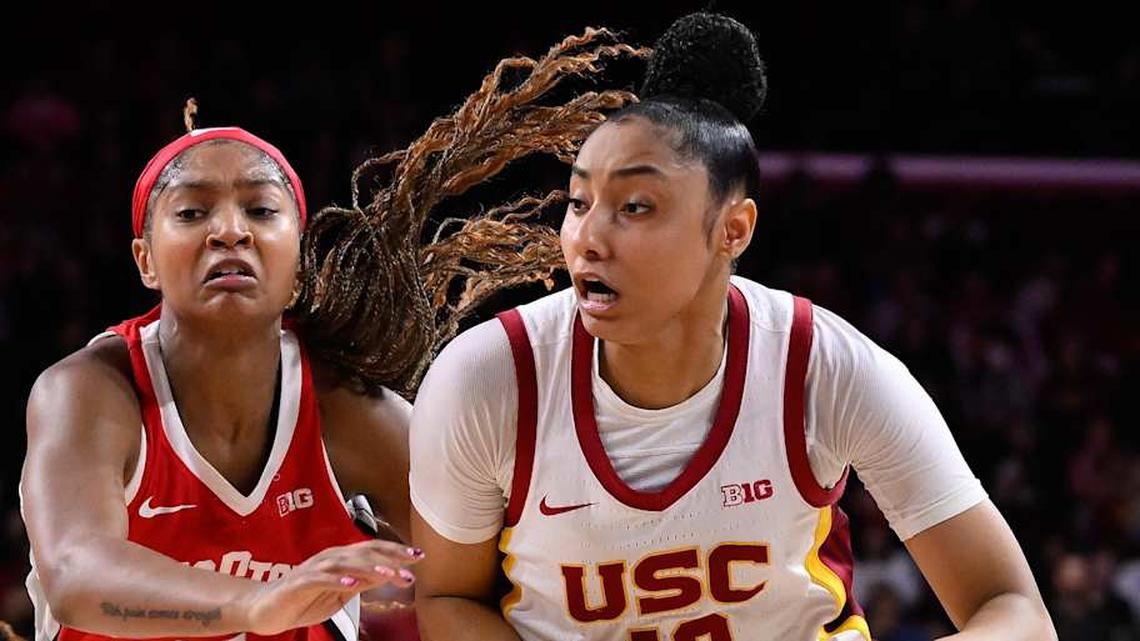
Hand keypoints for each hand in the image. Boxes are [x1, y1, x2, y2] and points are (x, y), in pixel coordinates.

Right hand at [243, 540, 422, 635]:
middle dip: (390, 558)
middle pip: (364, 552)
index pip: (373, 550)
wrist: (263, 609)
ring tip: (388, 572)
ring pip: (345, 562)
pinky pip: (320, 578)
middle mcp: (329, 558)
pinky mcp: (298, 582)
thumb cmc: (302, 600)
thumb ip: (362, 582)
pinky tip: (353, 583)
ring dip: (369, 567)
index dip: (396, 551)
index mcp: (341, 559)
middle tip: (412, 565)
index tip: (418, 557)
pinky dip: (337, 579)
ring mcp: (313, 569)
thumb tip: (388, 573)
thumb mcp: (340, 594)